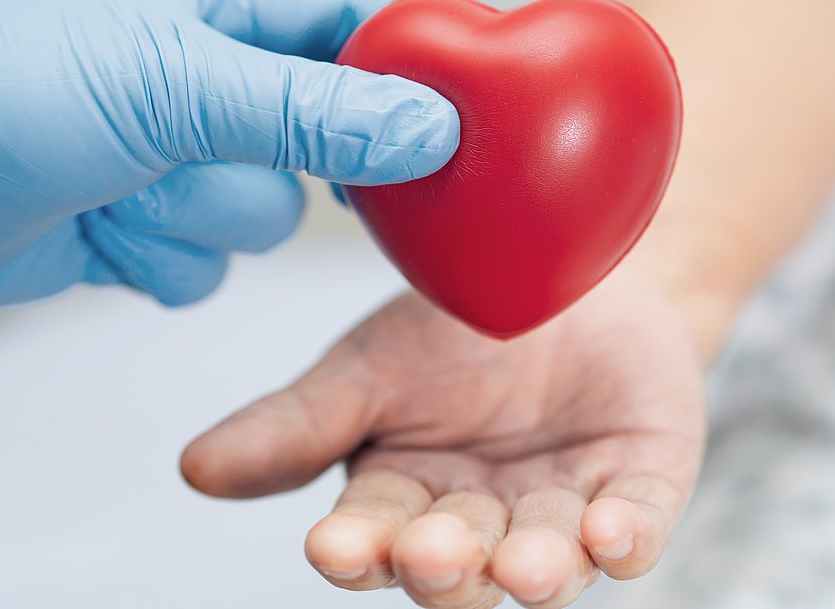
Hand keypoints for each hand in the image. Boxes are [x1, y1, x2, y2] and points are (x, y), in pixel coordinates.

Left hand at [0, 0, 456, 307]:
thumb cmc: (9, 83)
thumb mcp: (178, 82)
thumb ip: (312, 111)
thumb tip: (429, 127)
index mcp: (216, 7)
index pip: (342, 33)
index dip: (390, 79)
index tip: (432, 127)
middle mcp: (203, 83)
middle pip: (312, 149)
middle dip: (246, 168)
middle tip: (187, 150)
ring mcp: (171, 161)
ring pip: (259, 221)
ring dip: (187, 218)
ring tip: (112, 189)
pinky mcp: (140, 231)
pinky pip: (204, 271)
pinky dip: (155, 261)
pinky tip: (96, 230)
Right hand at [182, 275, 706, 607]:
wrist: (564, 262)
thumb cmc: (456, 325)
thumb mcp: (366, 365)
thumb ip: (295, 424)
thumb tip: (194, 469)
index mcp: (403, 498)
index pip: (372, 536)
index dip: (355, 548)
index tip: (334, 546)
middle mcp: (481, 520)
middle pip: (459, 564)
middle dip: (445, 566)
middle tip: (432, 554)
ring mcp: (562, 509)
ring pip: (546, 561)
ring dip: (536, 571)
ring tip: (524, 567)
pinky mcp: (640, 484)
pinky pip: (636, 523)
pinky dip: (626, 536)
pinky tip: (612, 536)